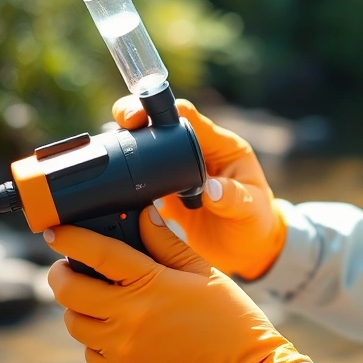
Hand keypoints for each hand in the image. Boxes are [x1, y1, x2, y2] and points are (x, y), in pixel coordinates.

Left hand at [45, 207, 310, 362]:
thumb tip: (143, 214)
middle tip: (67, 268)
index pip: (97, 253)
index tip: (55, 231)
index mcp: (151, 283)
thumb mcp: (204, 272)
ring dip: (78, 308)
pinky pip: (91, 353)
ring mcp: (123, 350)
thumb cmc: (230, 319)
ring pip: (75, 324)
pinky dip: (95, 339)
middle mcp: (129, 318)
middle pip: (70, 291)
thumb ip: (167, 242)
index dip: (70, 238)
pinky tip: (115, 331)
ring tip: (95, 300)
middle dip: (61, 274)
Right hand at [113, 96, 284, 279]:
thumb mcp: (250, 210)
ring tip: (107, 152)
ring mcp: (177, 173)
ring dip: (127, 146)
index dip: (164, 111)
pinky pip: (140, 180)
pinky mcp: (164, 194)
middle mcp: (196, 154)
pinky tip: (111, 184)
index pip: (189, 118)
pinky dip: (125, 179)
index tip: (143, 116)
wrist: (247, 251)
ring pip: (146, 149)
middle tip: (119, 124)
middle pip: (160, 125)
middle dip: (136, 119)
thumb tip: (212, 189)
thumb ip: (233, 198)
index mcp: (219, 146)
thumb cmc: (255, 223)